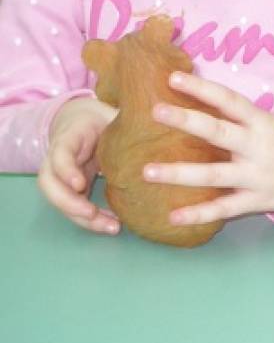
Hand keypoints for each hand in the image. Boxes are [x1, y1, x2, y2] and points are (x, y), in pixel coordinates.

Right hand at [37, 96, 118, 234]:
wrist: (85, 122)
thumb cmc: (102, 119)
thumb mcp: (111, 116)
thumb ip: (126, 120)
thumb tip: (155, 120)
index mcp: (69, 138)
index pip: (59, 155)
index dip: (66, 170)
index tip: (80, 184)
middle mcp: (58, 159)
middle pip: (49, 185)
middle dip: (69, 203)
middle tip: (92, 213)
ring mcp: (61, 176)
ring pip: (59, 201)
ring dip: (81, 218)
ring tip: (111, 227)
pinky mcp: (71, 188)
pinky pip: (75, 206)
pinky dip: (91, 219)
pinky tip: (113, 225)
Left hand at [141, 71, 273, 225]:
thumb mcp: (270, 125)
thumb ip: (239, 122)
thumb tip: (195, 108)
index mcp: (261, 122)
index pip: (229, 100)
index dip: (202, 88)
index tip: (173, 77)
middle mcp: (259, 146)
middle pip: (219, 131)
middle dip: (187, 120)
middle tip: (156, 110)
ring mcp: (258, 175)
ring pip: (214, 174)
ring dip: (179, 173)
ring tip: (147, 171)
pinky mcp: (259, 200)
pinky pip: (225, 208)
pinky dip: (199, 214)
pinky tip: (173, 216)